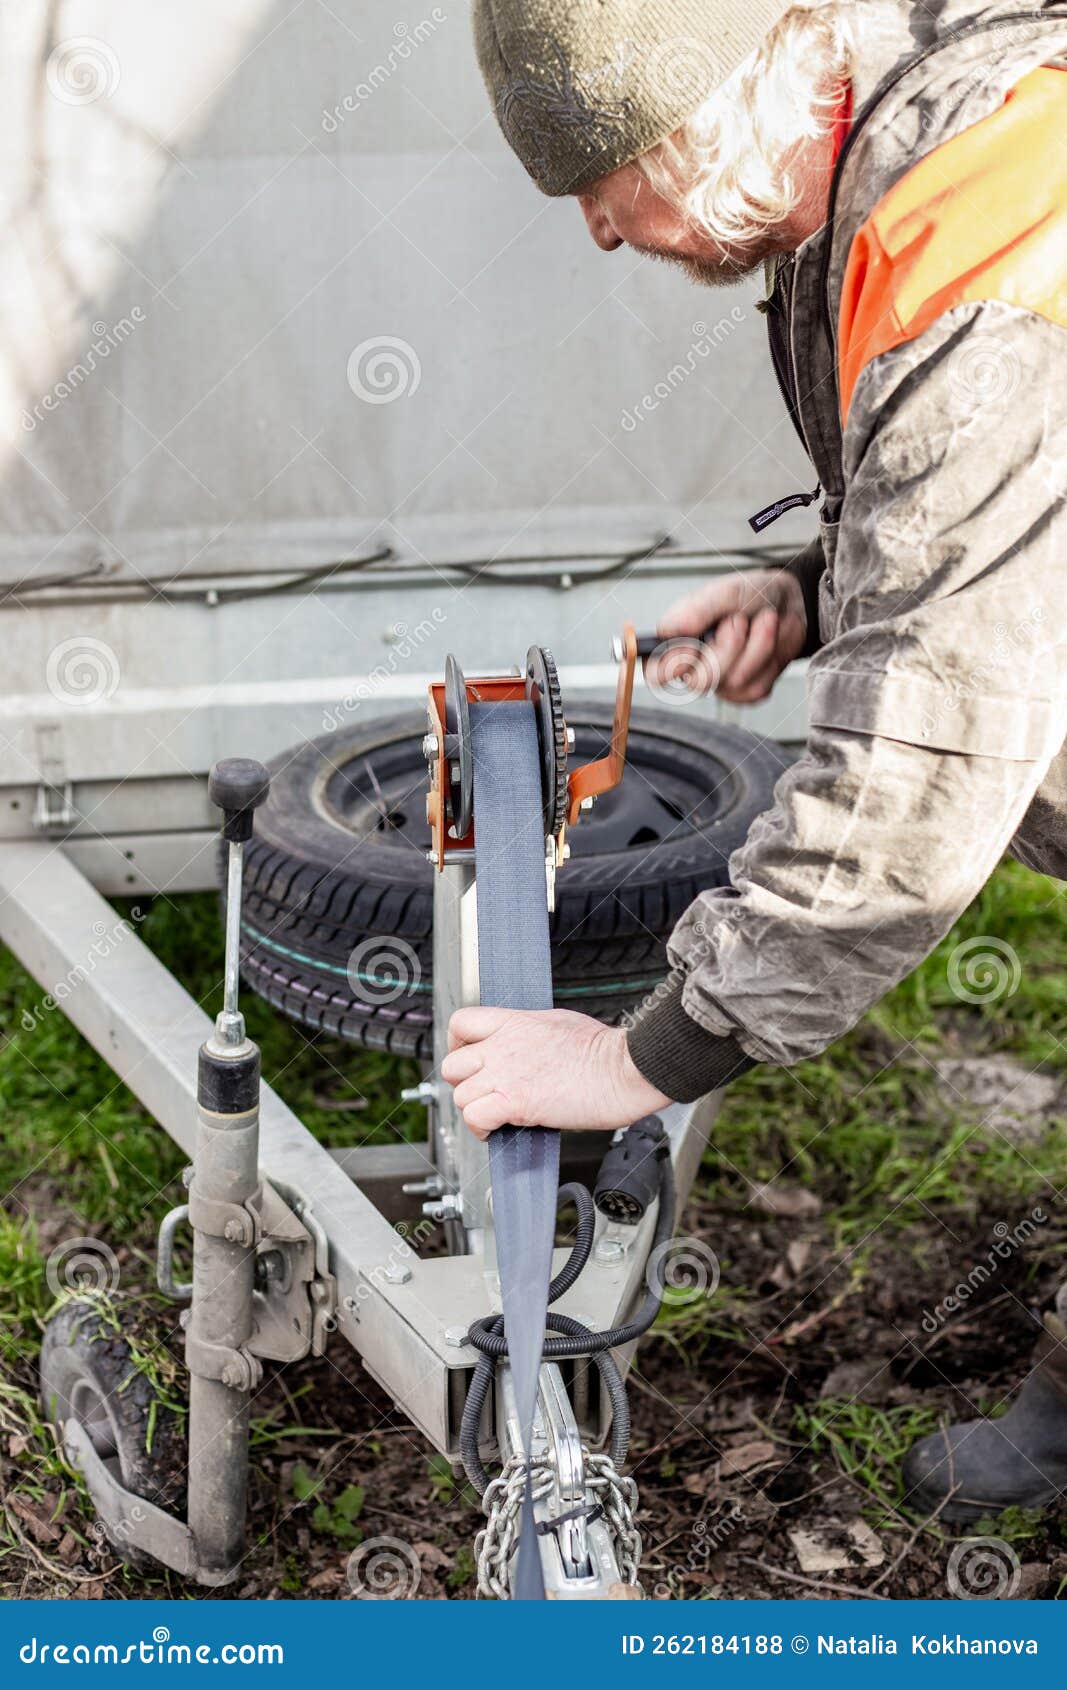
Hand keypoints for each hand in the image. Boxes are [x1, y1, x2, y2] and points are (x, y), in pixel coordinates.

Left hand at [442, 1007, 669, 1138]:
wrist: (624, 1069)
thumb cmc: (605, 1050)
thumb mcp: (559, 1022)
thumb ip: (530, 1033)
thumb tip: (524, 1046)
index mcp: (514, 1022)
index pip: (461, 1023)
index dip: (457, 1044)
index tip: (467, 1057)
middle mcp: (503, 1046)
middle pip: (452, 1065)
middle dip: (464, 1084)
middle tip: (483, 1093)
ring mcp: (506, 1073)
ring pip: (461, 1096)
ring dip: (475, 1110)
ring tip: (495, 1116)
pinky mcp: (515, 1102)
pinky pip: (475, 1117)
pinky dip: (481, 1129)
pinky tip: (498, 1130)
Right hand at [648, 567, 805, 703]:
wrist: (790, 603)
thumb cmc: (752, 593)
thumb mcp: (725, 591)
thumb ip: (698, 610)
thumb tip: (671, 631)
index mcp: (678, 640)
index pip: (654, 672)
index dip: (668, 667)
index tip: (692, 647)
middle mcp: (695, 665)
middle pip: (698, 682)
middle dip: (727, 649)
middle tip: (739, 620)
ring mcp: (721, 681)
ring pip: (733, 683)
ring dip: (756, 648)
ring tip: (763, 621)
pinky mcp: (747, 690)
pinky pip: (755, 689)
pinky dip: (769, 661)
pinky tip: (769, 640)